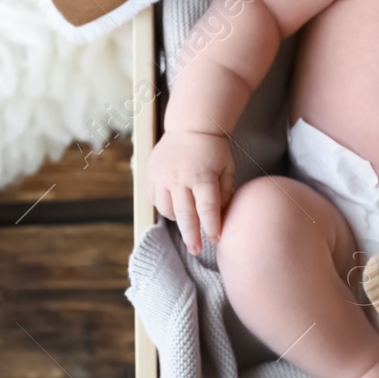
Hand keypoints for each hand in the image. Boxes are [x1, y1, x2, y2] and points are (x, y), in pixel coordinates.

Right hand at [147, 129, 235, 254]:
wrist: (190, 126)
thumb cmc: (213, 150)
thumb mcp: (227, 168)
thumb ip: (226, 193)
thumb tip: (221, 217)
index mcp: (202, 176)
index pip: (207, 208)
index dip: (211, 227)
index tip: (215, 239)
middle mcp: (180, 177)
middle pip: (185, 214)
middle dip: (191, 236)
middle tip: (196, 250)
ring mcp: (162, 177)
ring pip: (167, 210)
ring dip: (178, 220)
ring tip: (188, 222)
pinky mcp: (151, 175)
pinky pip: (155, 200)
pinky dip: (165, 208)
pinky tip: (175, 207)